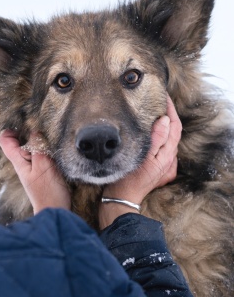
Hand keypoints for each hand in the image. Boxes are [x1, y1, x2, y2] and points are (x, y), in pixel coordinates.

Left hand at [0, 131, 70, 213]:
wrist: (55, 211)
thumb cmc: (49, 192)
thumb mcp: (43, 165)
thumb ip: (37, 147)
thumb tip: (34, 131)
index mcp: (19, 161)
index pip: (4, 140)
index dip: (10, 130)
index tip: (23, 124)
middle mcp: (23, 163)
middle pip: (17, 142)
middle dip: (25, 131)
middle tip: (39, 125)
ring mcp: (32, 168)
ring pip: (29, 148)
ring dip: (36, 140)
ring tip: (48, 135)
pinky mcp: (42, 172)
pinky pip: (39, 155)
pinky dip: (44, 148)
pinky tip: (53, 148)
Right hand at [99, 95, 180, 228]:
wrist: (122, 199)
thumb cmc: (129, 179)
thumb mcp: (143, 157)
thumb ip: (156, 139)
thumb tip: (165, 121)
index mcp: (167, 155)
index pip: (174, 127)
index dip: (171, 111)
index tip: (164, 98)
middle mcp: (169, 160)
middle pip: (173, 133)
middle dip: (169, 117)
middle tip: (159, 103)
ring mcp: (164, 165)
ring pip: (168, 140)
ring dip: (164, 126)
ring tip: (155, 114)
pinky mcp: (158, 169)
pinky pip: (162, 149)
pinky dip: (160, 138)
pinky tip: (152, 135)